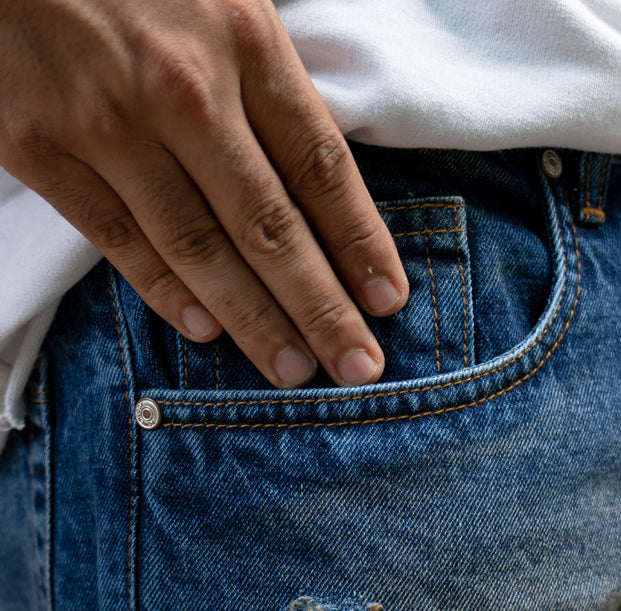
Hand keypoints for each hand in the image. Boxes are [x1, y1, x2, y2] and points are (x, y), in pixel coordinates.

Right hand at [0, 0, 407, 386]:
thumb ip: (264, 75)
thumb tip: (314, 177)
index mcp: (243, 39)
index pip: (321, 167)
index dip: (361, 243)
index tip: (388, 300)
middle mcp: (185, 90)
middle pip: (272, 226)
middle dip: (323, 307)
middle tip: (359, 366)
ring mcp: (110, 123)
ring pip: (200, 247)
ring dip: (255, 319)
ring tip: (295, 370)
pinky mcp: (41, 146)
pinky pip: (117, 238)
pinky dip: (165, 291)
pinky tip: (206, 332)